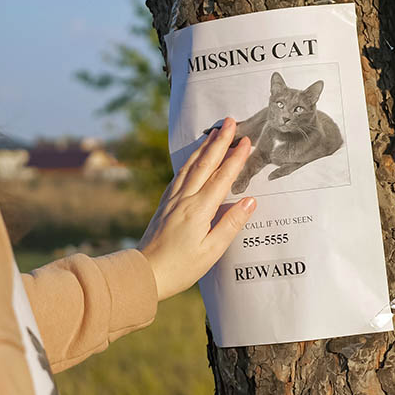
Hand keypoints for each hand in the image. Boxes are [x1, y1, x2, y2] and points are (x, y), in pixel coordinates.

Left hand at [139, 117, 256, 300]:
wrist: (144, 272)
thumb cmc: (181, 267)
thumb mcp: (212, 251)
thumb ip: (231, 224)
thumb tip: (250, 201)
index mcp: (199, 210)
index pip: (222, 178)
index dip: (236, 158)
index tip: (247, 140)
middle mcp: (185, 199)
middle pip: (206, 164)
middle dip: (220, 141)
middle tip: (231, 121)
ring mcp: (173, 200)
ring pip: (191, 166)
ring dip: (205, 147)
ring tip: (215, 132)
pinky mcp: (165, 204)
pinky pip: (180, 175)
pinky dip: (190, 161)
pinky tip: (194, 157)